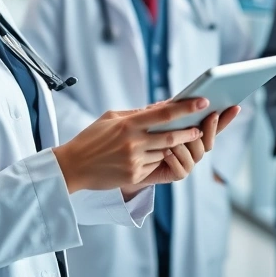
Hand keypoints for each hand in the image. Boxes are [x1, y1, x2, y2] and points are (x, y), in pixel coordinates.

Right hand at [53, 99, 239, 193]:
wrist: (73, 166)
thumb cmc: (92, 138)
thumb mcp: (111, 117)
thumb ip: (137, 112)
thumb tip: (162, 105)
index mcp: (128, 123)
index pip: (163, 113)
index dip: (185, 107)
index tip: (202, 101)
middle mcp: (133, 142)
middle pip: (170, 135)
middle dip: (188, 131)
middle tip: (200, 127)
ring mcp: (134, 160)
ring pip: (165, 152)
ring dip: (174, 147)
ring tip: (184, 139)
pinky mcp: (134, 175)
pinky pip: (155, 165)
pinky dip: (160, 159)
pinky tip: (159, 155)